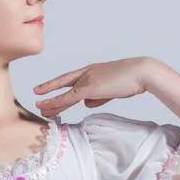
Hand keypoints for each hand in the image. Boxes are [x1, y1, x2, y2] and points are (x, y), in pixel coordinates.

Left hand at [33, 56, 156, 117]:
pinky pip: (68, 97)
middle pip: (63, 84)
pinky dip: (56, 102)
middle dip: (49, 92)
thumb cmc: (131, 80)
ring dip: (51, 102)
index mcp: (92, 71)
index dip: (57, 84)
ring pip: (64, 93)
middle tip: (38, 101)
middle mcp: (87, 73)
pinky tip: (46, 106)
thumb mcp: (111, 89)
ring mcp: (87, 79)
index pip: (70, 78)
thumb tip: (85, 104)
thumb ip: (97, 97)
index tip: (46, 87)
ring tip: (39, 108)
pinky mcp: (89, 88)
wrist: (141, 73)